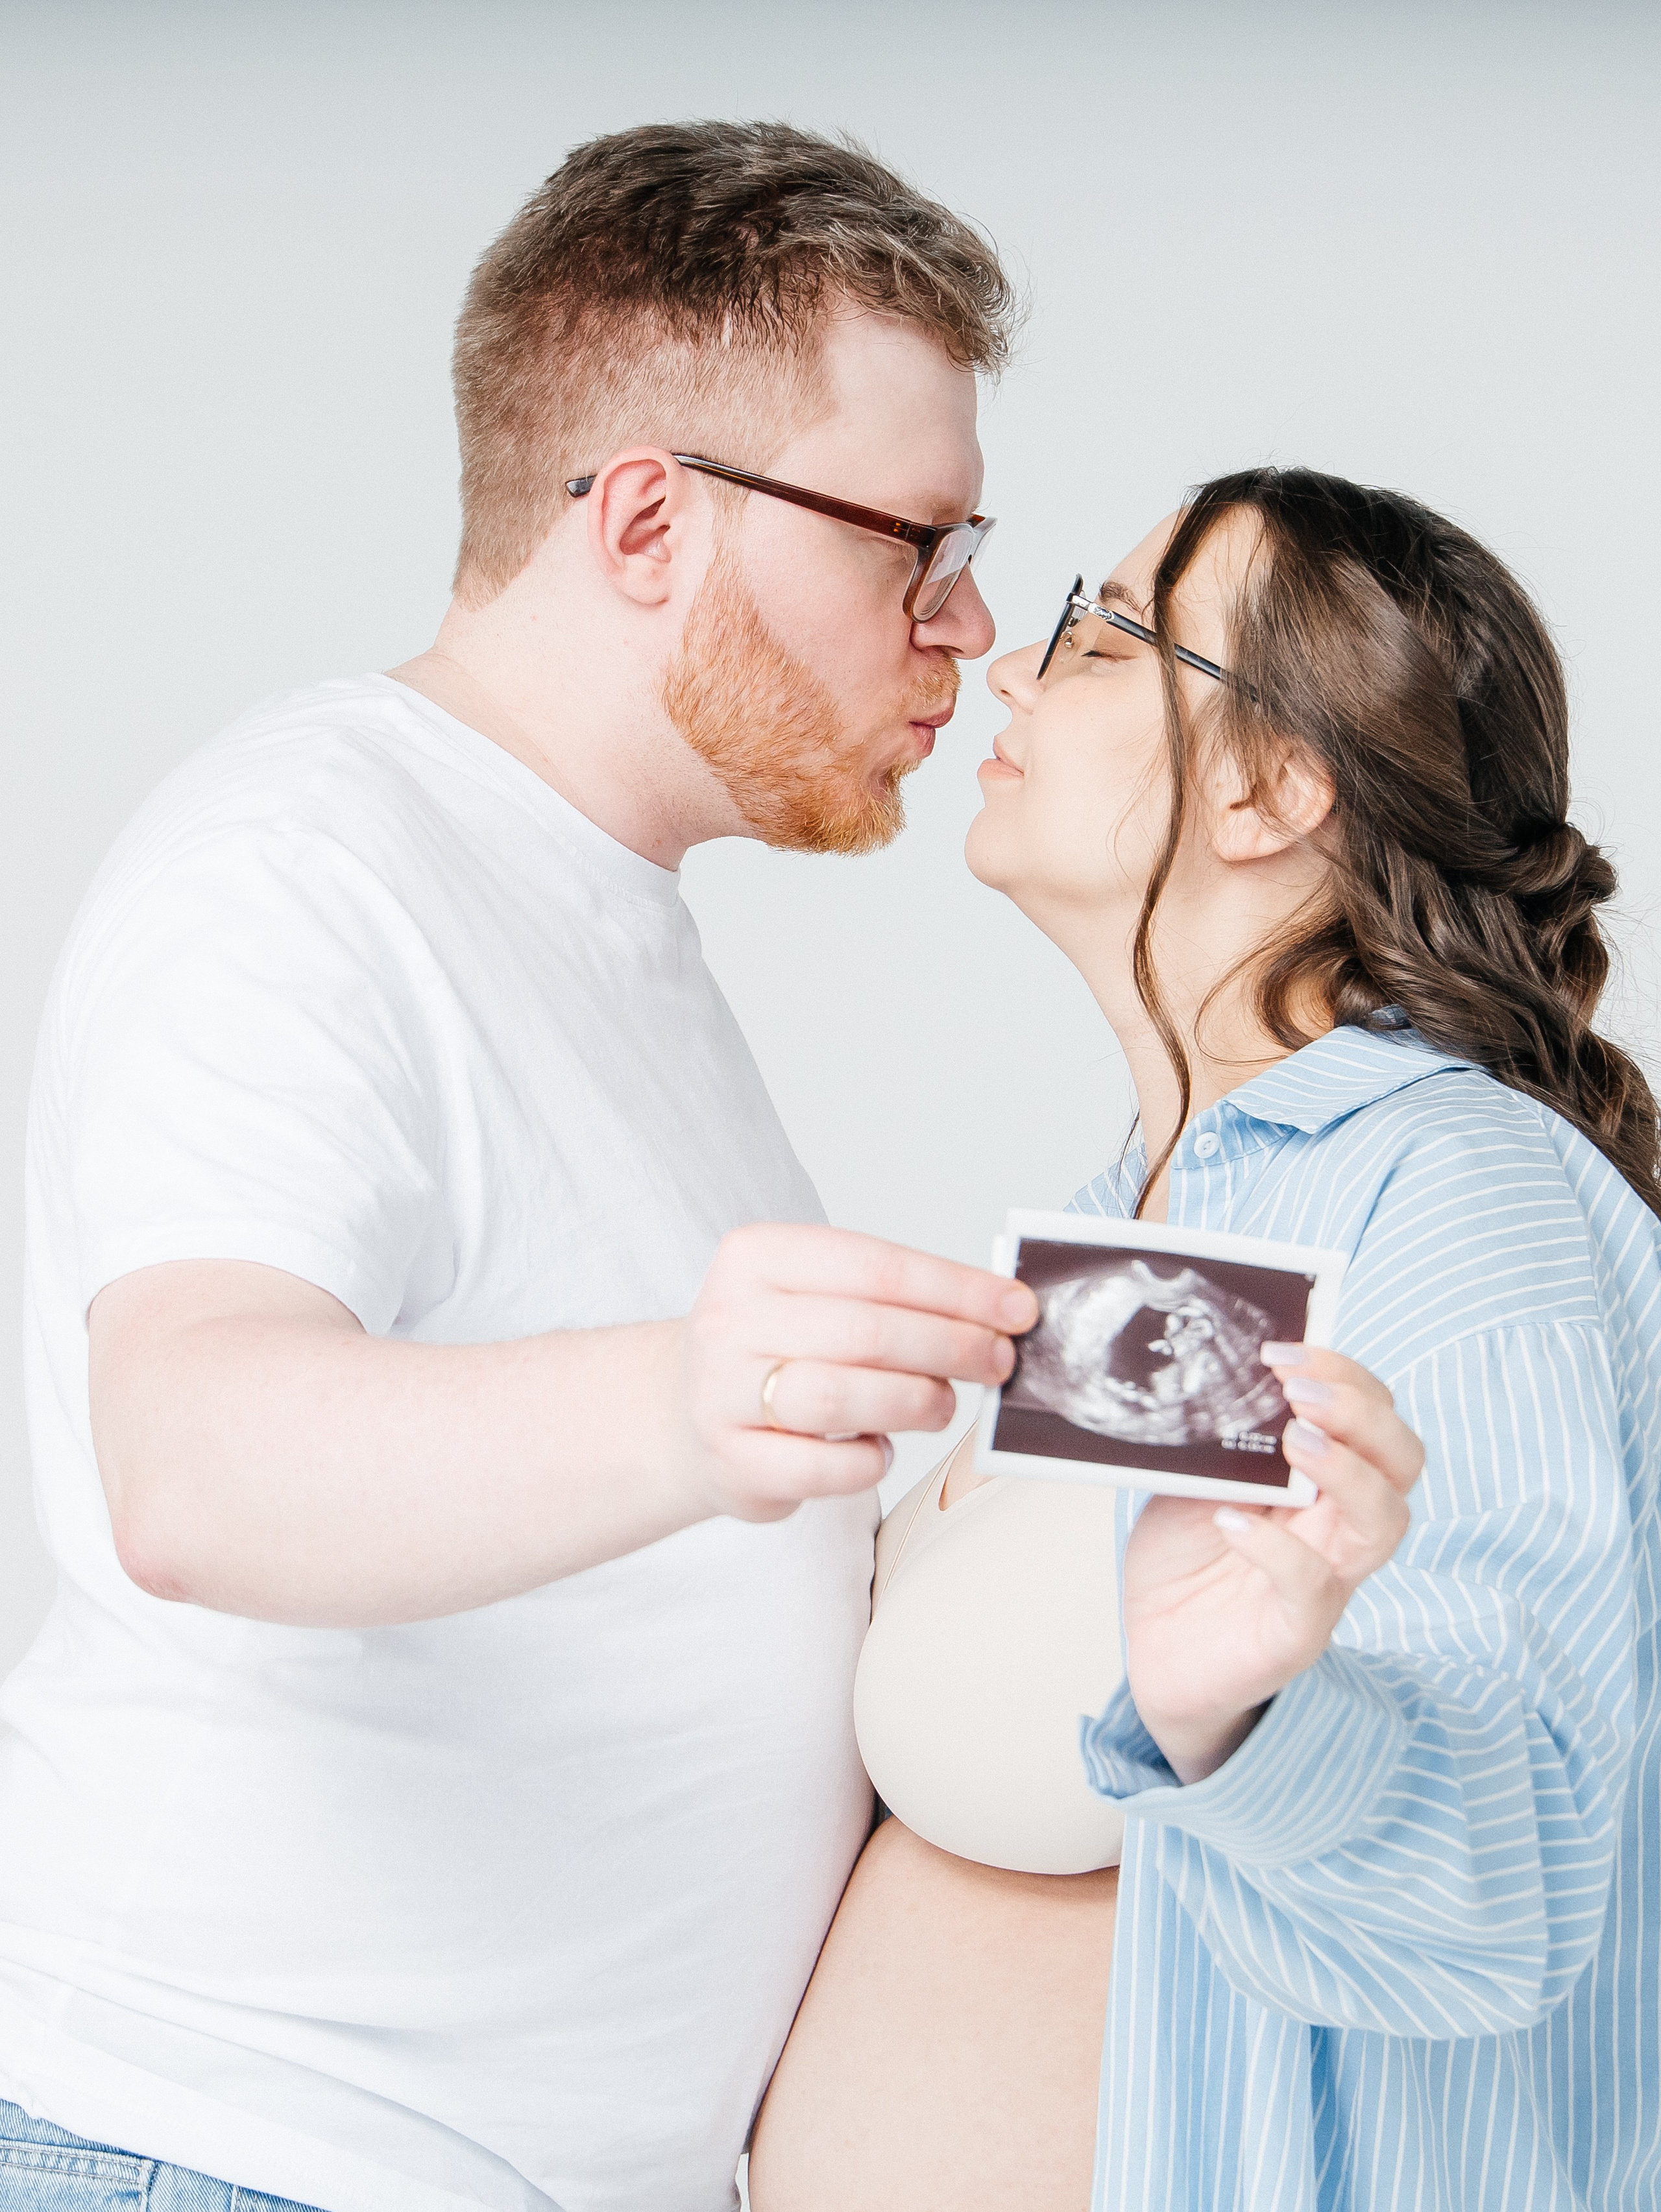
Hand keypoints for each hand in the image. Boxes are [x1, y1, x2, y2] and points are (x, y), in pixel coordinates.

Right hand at [677, 1223, 1037, 1522]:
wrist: (682, 1412)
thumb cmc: (775, 1347)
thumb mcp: (815, 1295)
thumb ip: (891, 1296)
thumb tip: (998, 1310)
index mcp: (756, 1255)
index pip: (877, 1265)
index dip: (958, 1290)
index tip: (1017, 1309)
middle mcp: (729, 1318)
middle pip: (868, 1331)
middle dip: (952, 1347)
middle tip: (998, 1361)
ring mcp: (720, 1393)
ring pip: (843, 1397)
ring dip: (916, 1403)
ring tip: (942, 1406)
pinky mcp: (731, 1461)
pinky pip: (825, 1467)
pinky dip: (871, 1461)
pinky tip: (878, 1449)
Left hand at [1123, 1345, 1424, 1783]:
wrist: (1157, 1651)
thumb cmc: (1185, 1560)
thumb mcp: (1193, 1479)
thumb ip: (1216, 1439)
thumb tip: (1216, 1377)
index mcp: (1322, 1478)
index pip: (1372, 1415)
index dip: (1344, 1375)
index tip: (1284, 1349)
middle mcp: (1339, 1525)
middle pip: (1402, 1460)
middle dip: (1361, 1413)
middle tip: (1301, 1391)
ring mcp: (1329, 1579)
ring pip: (1384, 1520)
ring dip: (1345, 1469)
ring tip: (1292, 1440)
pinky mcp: (1298, 1631)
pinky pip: (1312, 1587)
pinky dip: (1276, 1548)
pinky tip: (1232, 1521)